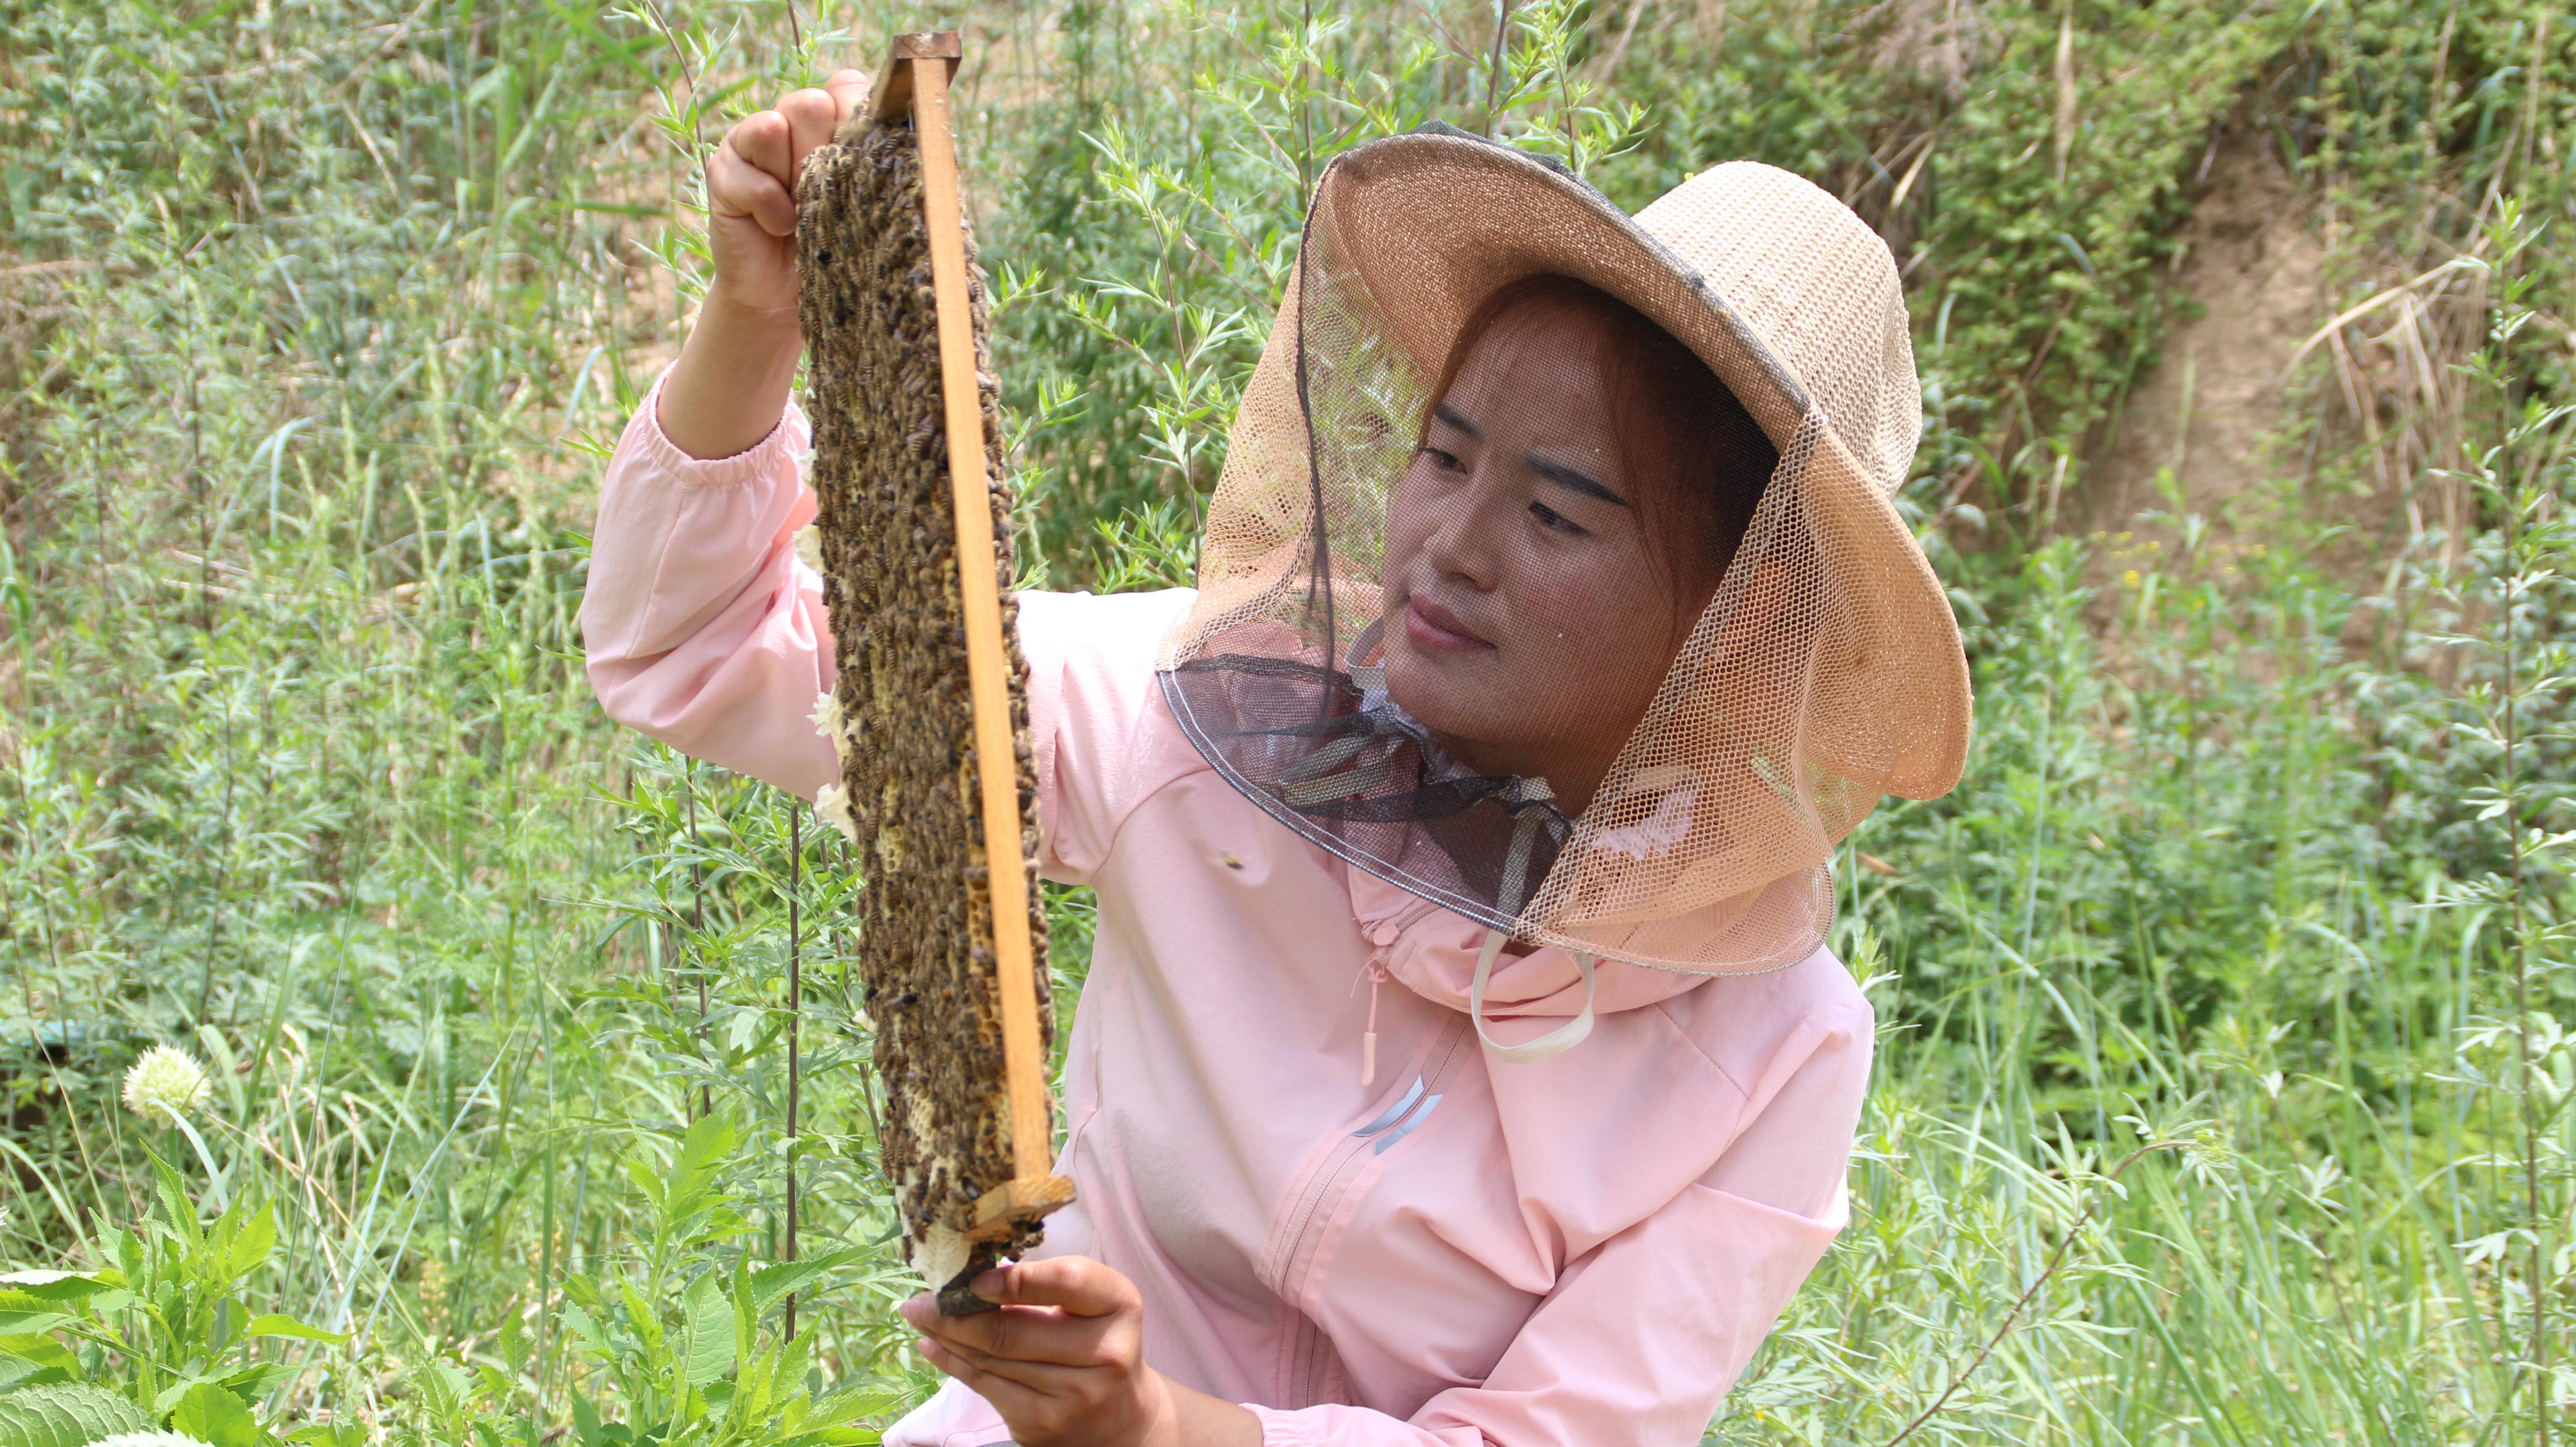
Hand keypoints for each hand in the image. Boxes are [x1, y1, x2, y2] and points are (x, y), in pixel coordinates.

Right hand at [703, 68, 871, 320]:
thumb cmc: (839, 246)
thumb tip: (897, 117)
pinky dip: (772, 212)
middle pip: (809, 103)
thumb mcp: (870, 200)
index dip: (855, 123)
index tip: (860, 167)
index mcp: (831, 118)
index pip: (846, 84)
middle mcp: (789, 120)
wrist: (788, 298)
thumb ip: (877, 155)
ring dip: (795, 182)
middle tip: (824, 195)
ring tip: (800, 211)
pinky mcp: (722, 172)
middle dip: (823, 156)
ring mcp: (751, 142)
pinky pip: (753, 178)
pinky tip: (778, 228)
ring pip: (772, 126)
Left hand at [901, 1257, 1260, 1446]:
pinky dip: (953, 1364)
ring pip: (991, 1360)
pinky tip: (932, 1345)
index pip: (1066, 1282)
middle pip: (1013, 1331)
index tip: (973, 1279)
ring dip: (946, 1335)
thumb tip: (972, 1272)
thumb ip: (1046, 1282)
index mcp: (1119, 1305)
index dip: (1015, 1279)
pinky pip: (985, 1387)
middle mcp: (1104, 1353)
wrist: (1120, 1416)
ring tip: (918, 1315)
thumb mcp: (1092, 1302)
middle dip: (955, 1314)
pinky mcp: (1043, 1425)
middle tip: (920, 1299)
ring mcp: (1073, 1396)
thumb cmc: (1096, 1339)